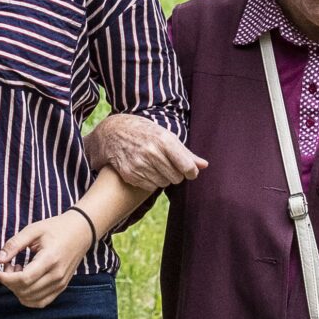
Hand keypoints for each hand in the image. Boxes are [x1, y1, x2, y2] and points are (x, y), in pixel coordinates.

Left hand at [0, 212, 95, 307]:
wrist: (81, 232)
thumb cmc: (57, 228)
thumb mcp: (33, 230)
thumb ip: (14, 244)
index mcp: (50, 259)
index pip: (24, 279)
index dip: (6, 278)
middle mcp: (57, 275)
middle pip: (26, 290)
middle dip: (10, 282)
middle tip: (8, 266)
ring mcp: (60, 283)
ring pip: (32, 299)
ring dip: (18, 290)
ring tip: (18, 272)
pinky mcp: (61, 287)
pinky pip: (41, 302)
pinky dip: (28, 297)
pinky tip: (25, 282)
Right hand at [85, 112, 206, 189]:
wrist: (113, 132)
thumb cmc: (144, 133)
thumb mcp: (165, 136)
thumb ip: (186, 153)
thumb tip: (204, 165)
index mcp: (164, 140)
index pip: (187, 167)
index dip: (191, 172)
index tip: (189, 170)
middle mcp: (152, 153)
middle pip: (176, 178)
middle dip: (175, 174)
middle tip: (167, 164)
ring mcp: (140, 164)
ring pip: (163, 184)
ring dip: (162, 178)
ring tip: (155, 165)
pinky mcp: (130, 174)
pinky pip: (150, 187)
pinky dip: (150, 181)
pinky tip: (144, 169)